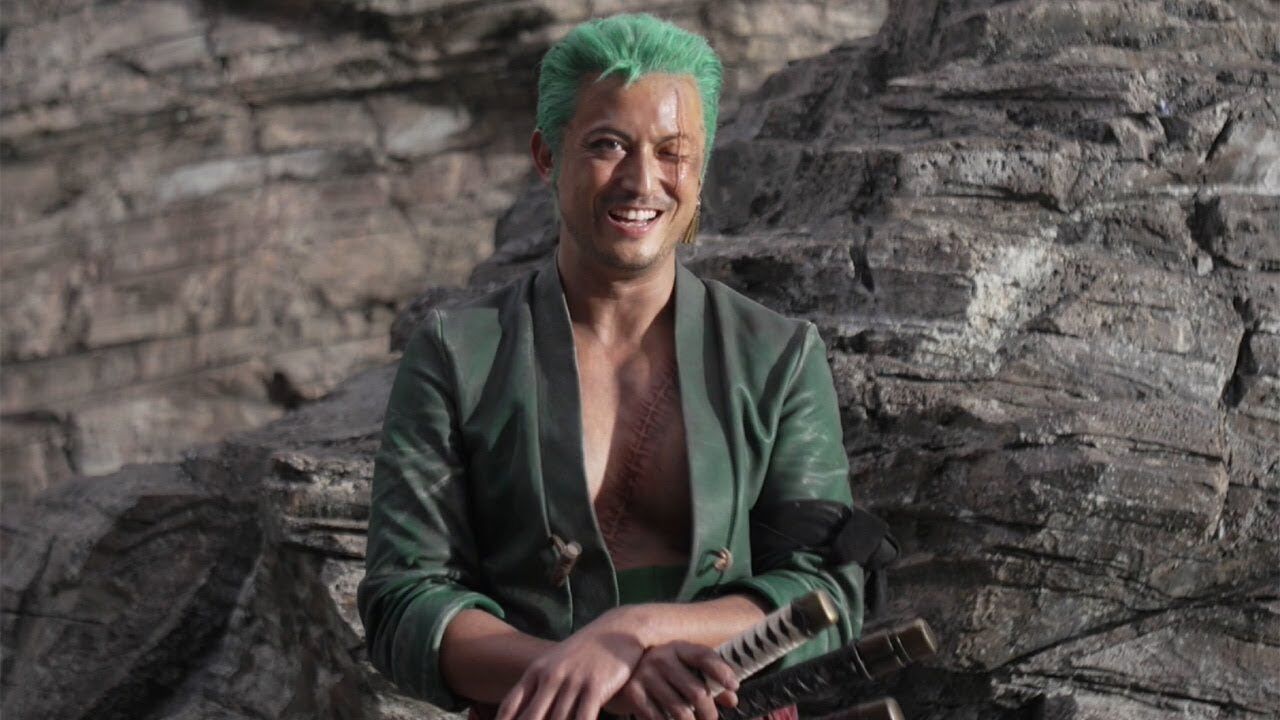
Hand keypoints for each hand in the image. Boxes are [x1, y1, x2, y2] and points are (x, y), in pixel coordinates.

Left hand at [495, 607, 647, 719]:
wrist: (617, 631)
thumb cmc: (583, 653)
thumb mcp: (555, 665)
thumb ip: (537, 688)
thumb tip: (516, 712)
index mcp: (537, 672)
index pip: (510, 706)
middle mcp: (551, 677)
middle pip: (531, 718)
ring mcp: (573, 682)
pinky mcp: (596, 687)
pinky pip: (583, 718)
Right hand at [605, 641, 739, 719]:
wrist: (619, 672)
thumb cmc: (662, 674)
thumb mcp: (684, 671)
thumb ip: (708, 683)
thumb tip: (731, 699)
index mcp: (678, 648)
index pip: (704, 656)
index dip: (721, 671)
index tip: (734, 686)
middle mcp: (661, 657)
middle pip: (696, 691)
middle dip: (709, 711)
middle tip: (711, 719)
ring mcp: (645, 674)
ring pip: (681, 710)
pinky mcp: (633, 692)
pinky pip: (659, 718)